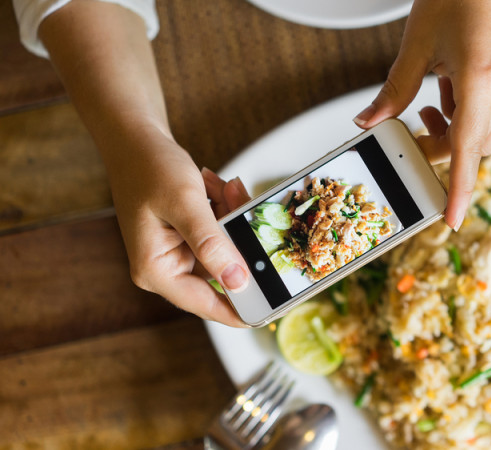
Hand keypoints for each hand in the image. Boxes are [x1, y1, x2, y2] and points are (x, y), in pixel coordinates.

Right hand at [107, 132, 251, 326]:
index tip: (275, 308)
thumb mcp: (186, 204)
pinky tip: (216, 187)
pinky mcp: (187, 238)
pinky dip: (225, 210)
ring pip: (225, 249)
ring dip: (232, 219)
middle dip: (239, 243)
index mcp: (156, 270)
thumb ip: (212, 244)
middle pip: (221, 273)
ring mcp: (176, 254)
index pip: (205, 304)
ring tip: (224, 190)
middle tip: (244, 210)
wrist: (135, 138)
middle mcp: (164, 268)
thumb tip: (238, 281)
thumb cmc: (149, 167)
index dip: (242, 309)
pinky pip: (220, 233)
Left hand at [353, 0, 490, 229]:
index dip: (457, 190)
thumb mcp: (416, 45)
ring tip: (430, 106)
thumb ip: (393, 91)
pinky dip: (468, 116)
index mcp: (481, 80)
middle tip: (414, 132)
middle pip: (475, 148)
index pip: (467, 150)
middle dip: (443, 151)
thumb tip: (368, 123)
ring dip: (456, 133)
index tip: (449, 219)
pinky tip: (448, 92)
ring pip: (486, 134)